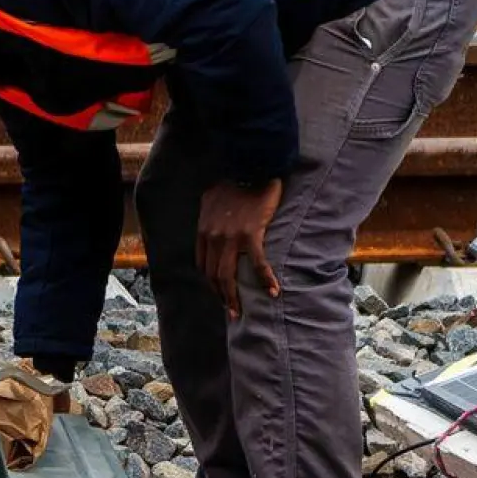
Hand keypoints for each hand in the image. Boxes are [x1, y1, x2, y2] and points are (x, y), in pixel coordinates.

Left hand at [197, 179, 283, 319]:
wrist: (252, 166)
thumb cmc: (235, 181)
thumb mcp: (212, 199)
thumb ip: (209, 215)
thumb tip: (210, 225)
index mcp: (204, 229)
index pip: (203, 265)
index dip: (210, 283)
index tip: (219, 293)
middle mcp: (213, 236)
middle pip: (213, 275)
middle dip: (221, 297)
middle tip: (230, 312)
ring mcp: (230, 237)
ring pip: (228, 276)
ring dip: (234, 297)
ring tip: (241, 311)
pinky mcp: (251, 234)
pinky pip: (257, 264)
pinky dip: (265, 280)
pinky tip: (273, 291)